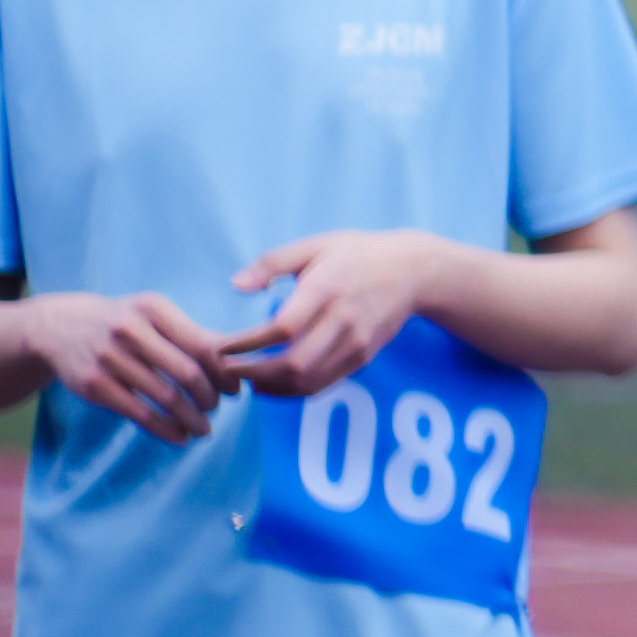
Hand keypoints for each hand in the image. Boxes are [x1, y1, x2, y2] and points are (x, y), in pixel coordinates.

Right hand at [16, 287, 242, 443]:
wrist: (60, 327)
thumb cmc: (123, 322)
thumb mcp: (154, 315)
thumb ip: (192, 334)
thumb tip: (236, 361)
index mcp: (154, 309)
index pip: (202, 345)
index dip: (224, 373)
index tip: (236, 390)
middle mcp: (131, 330)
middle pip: (187, 373)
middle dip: (209, 398)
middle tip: (217, 408)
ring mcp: (109, 358)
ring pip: (165, 397)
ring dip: (191, 418)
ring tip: (204, 429)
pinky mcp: (93, 385)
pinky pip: (139, 413)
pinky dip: (165, 429)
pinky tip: (179, 437)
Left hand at [219, 227, 461, 396]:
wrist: (415, 271)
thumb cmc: (359, 254)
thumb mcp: (315, 245)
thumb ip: (272, 263)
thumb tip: (236, 285)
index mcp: (327, 289)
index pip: (281, 328)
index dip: (246, 344)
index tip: (221, 348)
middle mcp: (343, 321)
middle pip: (293, 363)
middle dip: (252, 373)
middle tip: (226, 370)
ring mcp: (356, 343)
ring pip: (307, 381)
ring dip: (270, 387)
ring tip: (247, 380)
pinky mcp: (363, 357)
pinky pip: (323, 384)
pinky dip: (292, 391)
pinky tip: (274, 383)